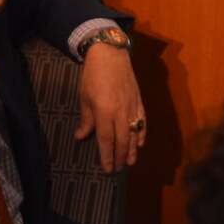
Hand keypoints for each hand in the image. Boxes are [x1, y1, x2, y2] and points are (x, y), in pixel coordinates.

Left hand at [76, 42, 144, 171]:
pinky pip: (142, 121)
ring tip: (130, 162)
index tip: (107, 169)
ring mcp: (132, 106)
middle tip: (117, 169)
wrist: (110, 54)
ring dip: (132, 149)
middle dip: (119, 157)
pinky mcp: (138, 100)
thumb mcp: (84, 97)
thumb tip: (80, 137)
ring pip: (134, 133)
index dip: (107, 156)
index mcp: (105, 112)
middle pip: (122, 140)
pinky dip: (142, 133)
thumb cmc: (93, 75)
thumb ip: (86, 120)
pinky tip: (140, 143)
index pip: (106, 140)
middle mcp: (120, 112)